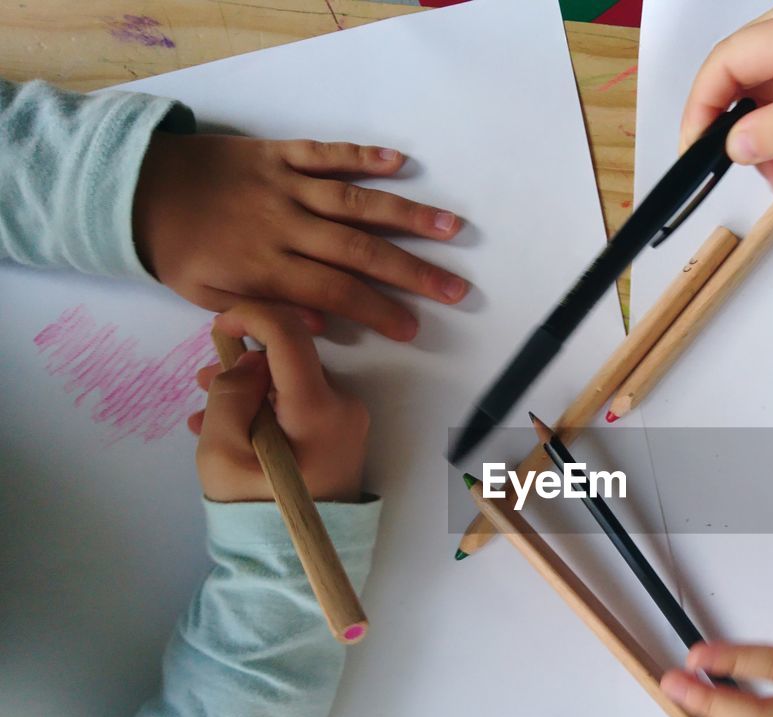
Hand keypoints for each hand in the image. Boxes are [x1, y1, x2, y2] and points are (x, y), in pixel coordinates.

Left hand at [135, 134, 469, 340]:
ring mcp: (283, 185)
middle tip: (457, 288)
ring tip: (452, 228)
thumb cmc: (177, 251)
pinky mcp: (277, 153)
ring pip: (355, 201)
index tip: (413, 328)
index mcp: (265, 266)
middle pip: (358, 251)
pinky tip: (400, 163)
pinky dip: (363, 156)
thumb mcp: (210, 298)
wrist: (136, 188)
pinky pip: (326, 153)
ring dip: (407, 214)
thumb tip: (323, 322)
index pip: (334, 292)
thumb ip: (265, 312)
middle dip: (413, 272)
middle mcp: (283, 224)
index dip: (377, 311)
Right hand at [190, 303, 368, 502]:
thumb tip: (249, 362)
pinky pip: (300, 407)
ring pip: (291, 385)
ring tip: (207, 415)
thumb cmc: (254, 509)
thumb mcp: (221, 450)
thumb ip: (230, 394)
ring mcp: (347, 424)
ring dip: (250, 391)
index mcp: (318, 409)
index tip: (220, 323)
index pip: (290, 335)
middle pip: (290, 362)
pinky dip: (267, 411)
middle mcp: (343, 408)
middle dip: (243, 365)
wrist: (292, 562)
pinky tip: (231, 431)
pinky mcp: (342, 437)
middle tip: (200, 383)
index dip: (252, 315)